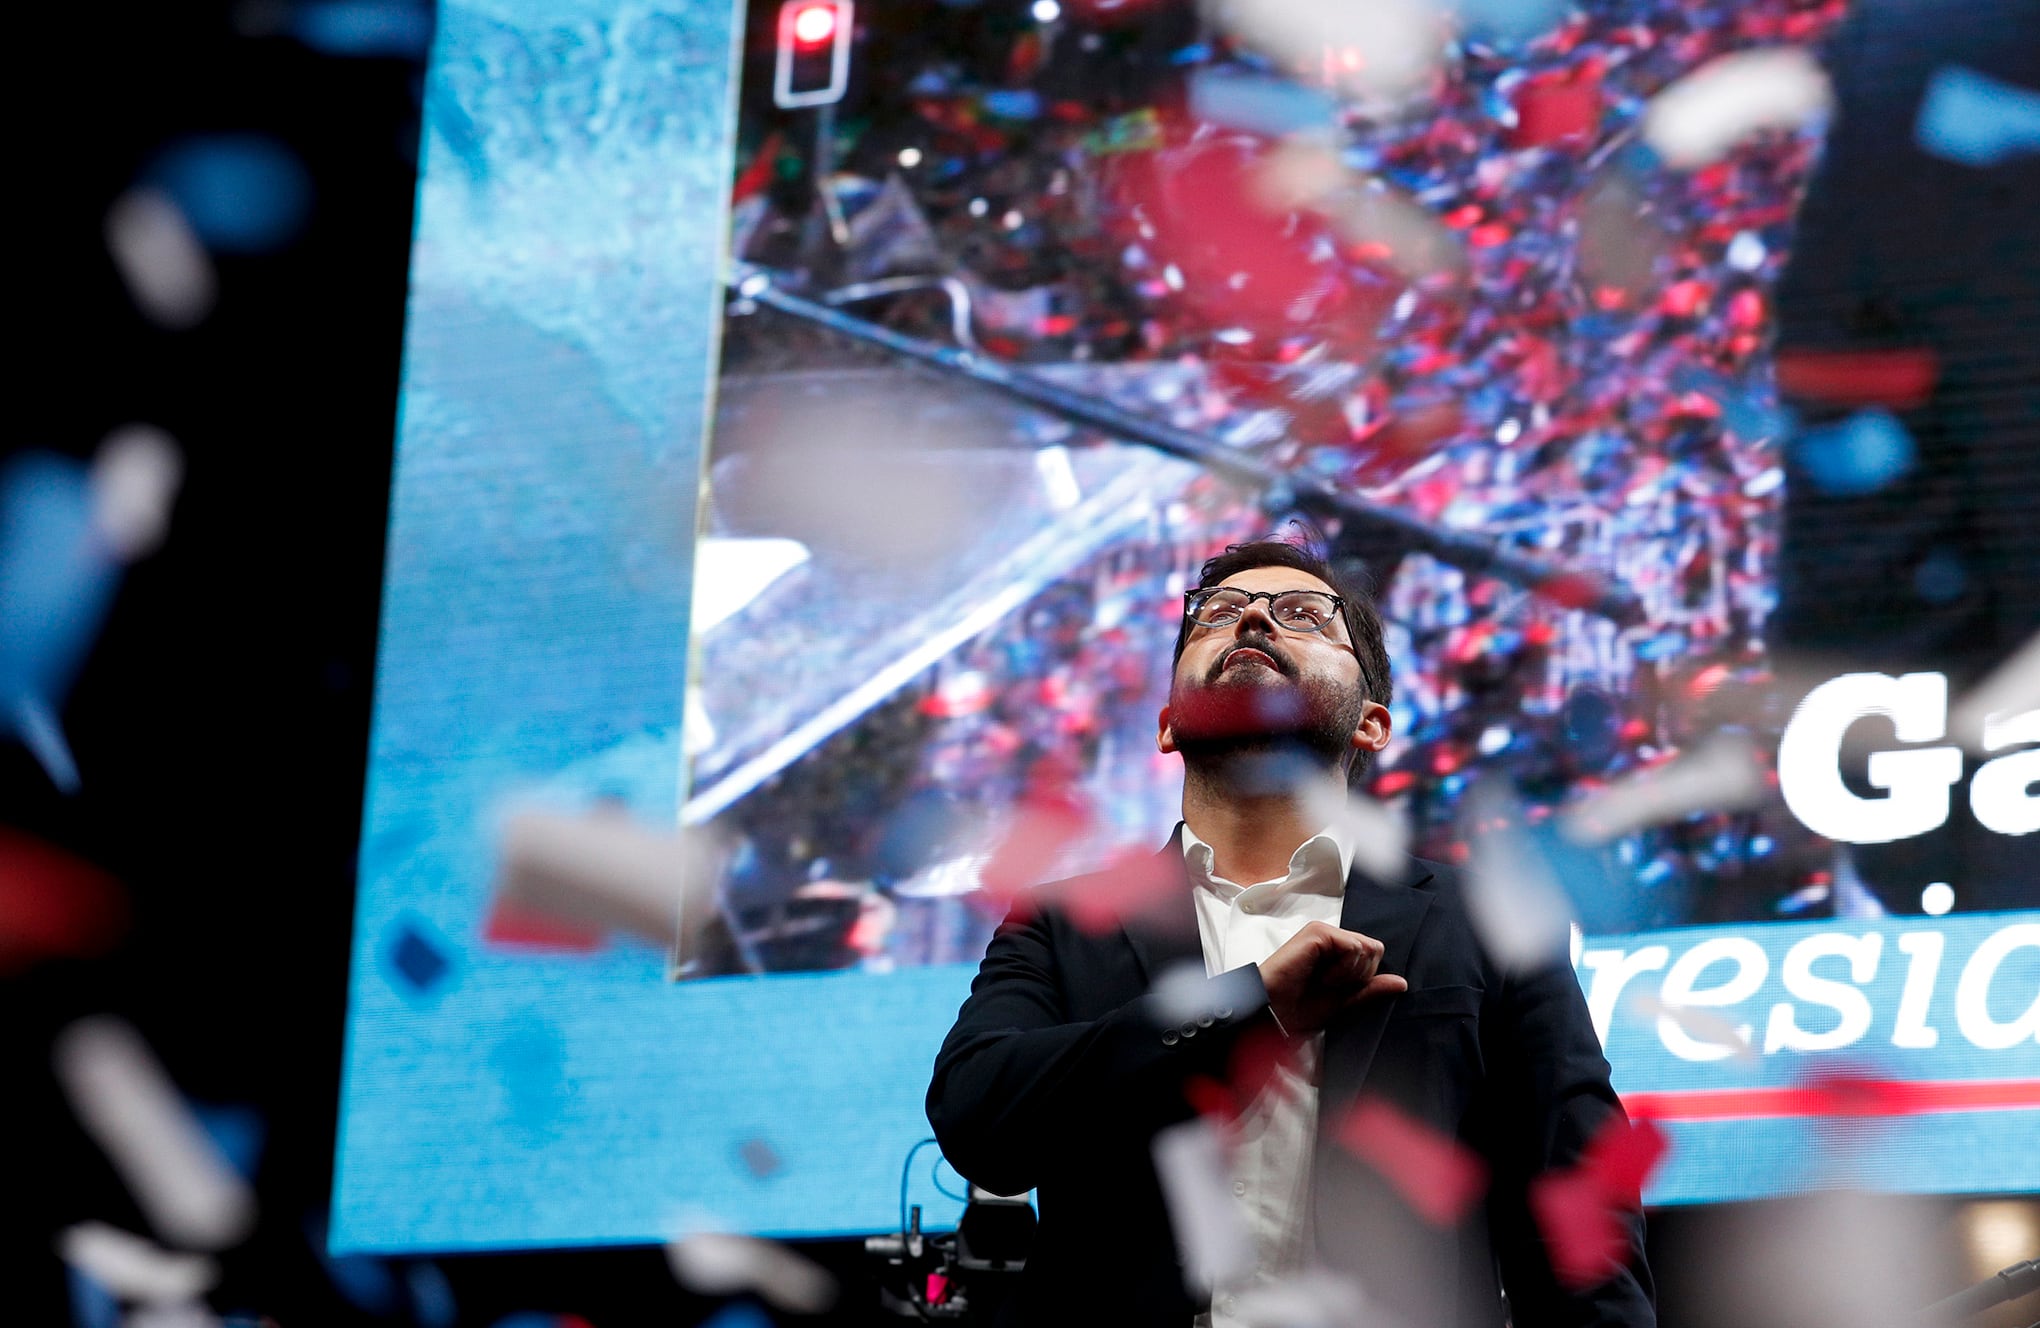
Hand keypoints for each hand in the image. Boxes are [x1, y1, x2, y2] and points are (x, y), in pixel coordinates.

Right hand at [1257, 920, 1407, 1035]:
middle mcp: (1332, 939)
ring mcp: (1324, 933)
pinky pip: (1353, 948)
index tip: (1338, 990)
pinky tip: (1321, 976)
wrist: (1274, 1013)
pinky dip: (1342, 970)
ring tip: (1324, 981)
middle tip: (1331, 986)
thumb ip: (1371, 990)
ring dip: (1349, 974)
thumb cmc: (1299, 1009)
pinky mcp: (1318, 932)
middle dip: (1359, 975)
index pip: (1374, 955)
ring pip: (1367, 948)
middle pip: (1375, 949)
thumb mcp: (1345, 1003)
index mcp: (1338, 952)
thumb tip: (1401, 983)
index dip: (1363, 978)